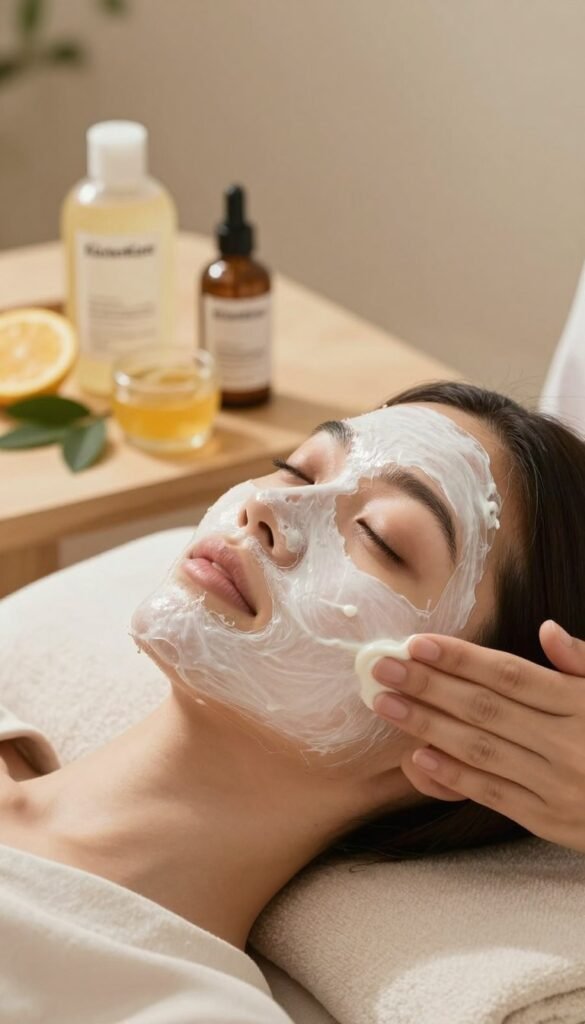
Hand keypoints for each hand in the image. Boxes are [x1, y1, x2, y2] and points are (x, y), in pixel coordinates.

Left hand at [373, 621, 584, 854]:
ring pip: (481, 749)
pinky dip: (453, 775)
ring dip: (428, 725)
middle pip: (485, 708)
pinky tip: (418, 756)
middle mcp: (567, 742)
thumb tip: (547, 630)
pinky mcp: (548, 821)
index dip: (461, 658)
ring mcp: (556, 784)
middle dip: (429, 685)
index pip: (510, 675)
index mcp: (582, 705)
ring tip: (387, 704)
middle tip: (383, 668)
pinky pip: (493, 794)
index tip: (418, 643)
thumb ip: (584, 663)